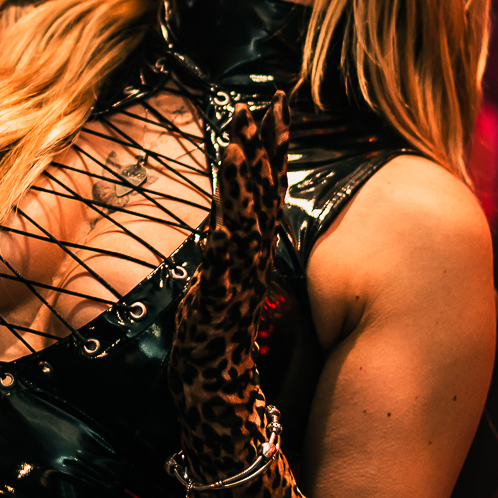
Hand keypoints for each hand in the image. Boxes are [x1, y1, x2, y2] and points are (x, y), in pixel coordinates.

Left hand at [168, 94, 289, 416]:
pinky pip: (223, 275)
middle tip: (259, 105)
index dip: (274, 146)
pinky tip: (221, 229)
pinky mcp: (219, 310)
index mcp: (252, 249)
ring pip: (244, 227)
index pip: (268, 188)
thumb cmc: (220, 334)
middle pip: (261, 197)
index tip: (279, 104)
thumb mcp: (227, 274)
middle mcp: (251, 261)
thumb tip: (238, 208)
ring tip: (237, 147)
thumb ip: (235, 241)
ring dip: (242, 187)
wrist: (220, 393)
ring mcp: (237, 284)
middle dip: (260, 150)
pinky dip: (224, 251)